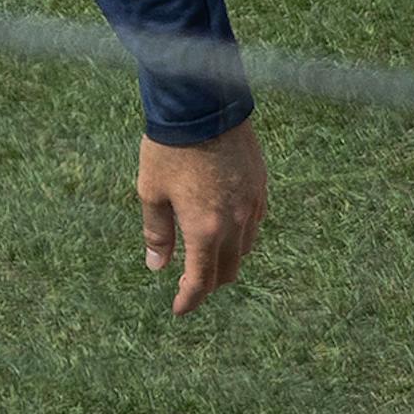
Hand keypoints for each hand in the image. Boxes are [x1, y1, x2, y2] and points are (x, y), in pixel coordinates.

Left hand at [137, 117, 267, 315]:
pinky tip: (226, 225)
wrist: (202, 104)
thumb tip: (157, 265)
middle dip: (209, 283)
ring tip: (208, 253)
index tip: (179, 309)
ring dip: (227, 258)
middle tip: (191, 283)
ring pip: (246, 248)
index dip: (189, 300)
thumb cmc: (170, 148)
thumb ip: (157, 232)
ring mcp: (252, 204)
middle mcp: (234, 223)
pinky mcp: (261, 185)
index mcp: (205, 230)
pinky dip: (241, 234)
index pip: (201, 280)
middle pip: (228, 270)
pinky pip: (255, 222)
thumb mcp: (152, 191)